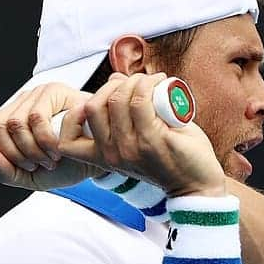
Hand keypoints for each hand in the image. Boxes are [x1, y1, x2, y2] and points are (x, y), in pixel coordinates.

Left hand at [0, 83, 105, 190]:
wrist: (98, 158)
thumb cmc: (67, 164)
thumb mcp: (31, 177)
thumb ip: (7, 172)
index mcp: (10, 122)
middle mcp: (20, 106)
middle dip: (14, 154)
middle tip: (35, 164)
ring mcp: (36, 96)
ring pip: (14, 123)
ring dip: (32, 150)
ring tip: (50, 158)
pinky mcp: (53, 92)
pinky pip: (36, 118)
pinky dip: (45, 141)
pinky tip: (58, 148)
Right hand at [58, 72, 225, 197]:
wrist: (196, 183)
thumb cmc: (170, 158)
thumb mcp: (135, 139)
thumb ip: (121, 114)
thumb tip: (114, 79)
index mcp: (102, 158)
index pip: (66, 138)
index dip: (75, 114)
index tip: (100, 101)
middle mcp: (111, 155)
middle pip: (94, 106)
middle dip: (114, 86)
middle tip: (136, 84)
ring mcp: (130, 148)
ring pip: (117, 99)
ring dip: (136, 81)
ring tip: (152, 81)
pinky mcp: (151, 139)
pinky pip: (140, 100)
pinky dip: (149, 84)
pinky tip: (161, 82)